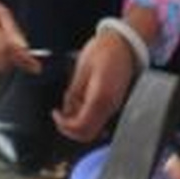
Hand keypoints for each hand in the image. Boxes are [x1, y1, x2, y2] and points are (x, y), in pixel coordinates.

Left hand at [51, 26, 135, 141]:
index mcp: (100, 98)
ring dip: (78, 122)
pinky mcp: (114, 103)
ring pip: (93, 128)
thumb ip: (73, 94)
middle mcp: (110, 106)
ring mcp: (114, 106)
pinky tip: (80, 101)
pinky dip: (86, 116)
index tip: (55, 114)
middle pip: (88, 134)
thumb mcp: (81, 70)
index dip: (64, 125)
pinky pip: (99, 119)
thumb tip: (65, 111)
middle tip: (59, 116)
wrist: (124, 43)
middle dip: (70, 129)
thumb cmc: (104, 51)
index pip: (80, 126)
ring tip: (71, 103)